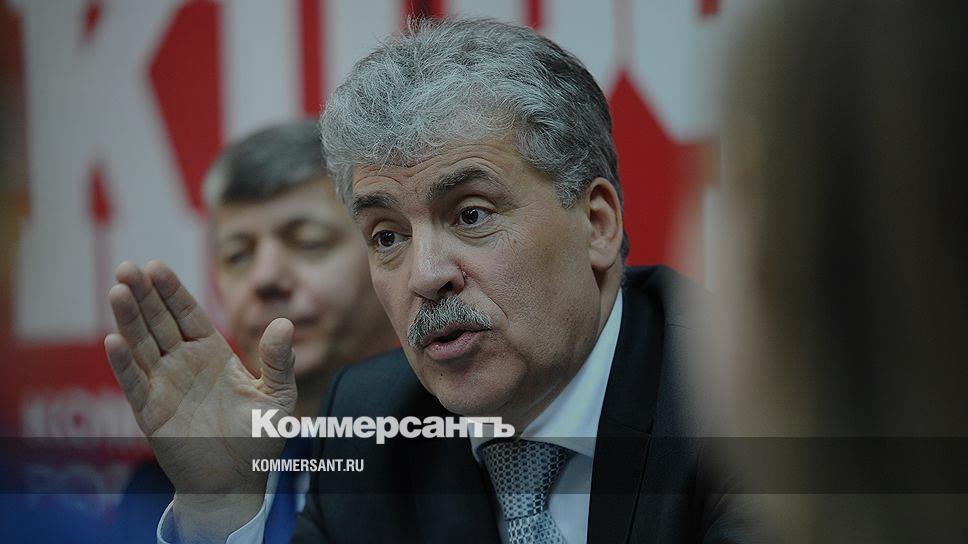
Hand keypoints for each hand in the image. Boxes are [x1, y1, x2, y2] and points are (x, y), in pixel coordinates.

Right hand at [104, 260, 296, 540]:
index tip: (157, 266)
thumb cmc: (258, 438)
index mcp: (212, 353)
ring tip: (117, 291)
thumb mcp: (277, 397)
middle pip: (160, 322)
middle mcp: (183, 363)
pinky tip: (113, 340)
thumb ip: (279, 361)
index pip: (187, 314)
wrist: (237, 481)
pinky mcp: (150, 412)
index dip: (172, 291)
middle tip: (128, 267)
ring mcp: (164, 385)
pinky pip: (134, 383)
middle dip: (144, 295)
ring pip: (142, 345)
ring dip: (128, 319)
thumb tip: (285, 322)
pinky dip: (123, 364)